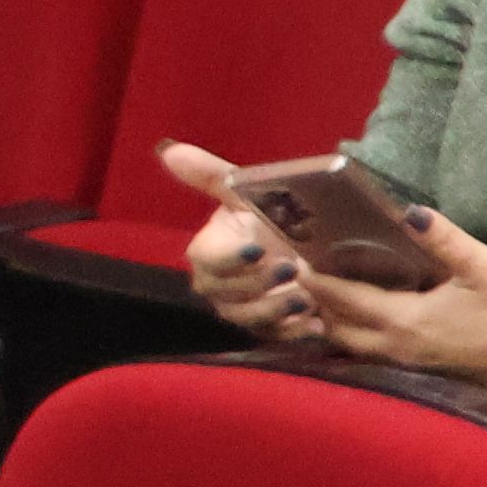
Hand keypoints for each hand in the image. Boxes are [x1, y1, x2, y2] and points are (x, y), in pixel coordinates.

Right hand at [156, 141, 318, 345]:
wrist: (306, 240)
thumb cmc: (268, 213)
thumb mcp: (246, 193)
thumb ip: (212, 175)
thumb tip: (171, 150)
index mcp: (211, 251)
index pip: (205, 261)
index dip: (227, 258)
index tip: (256, 248)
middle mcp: (220, 285)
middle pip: (225, 295)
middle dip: (256, 285)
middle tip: (292, 268)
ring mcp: (243, 308)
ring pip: (247, 319)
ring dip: (274, 311)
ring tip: (305, 299)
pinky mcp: (269, 326)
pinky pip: (275, 336)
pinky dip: (294, 331)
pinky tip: (316, 324)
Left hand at [294, 199, 486, 389]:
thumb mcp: (483, 267)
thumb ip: (443, 239)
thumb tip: (408, 211)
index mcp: (407, 321)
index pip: (347, 300)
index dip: (318, 282)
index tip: (294, 263)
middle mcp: (398, 347)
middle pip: (339, 329)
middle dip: (317, 305)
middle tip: (301, 280)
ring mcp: (409, 363)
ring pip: (353, 346)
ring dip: (333, 324)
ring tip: (320, 300)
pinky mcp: (422, 369)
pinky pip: (371, 354)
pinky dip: (354, 337)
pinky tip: (358, 322)